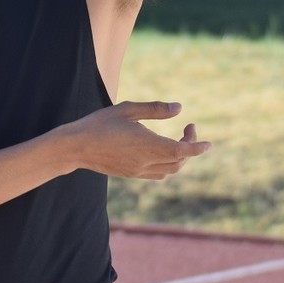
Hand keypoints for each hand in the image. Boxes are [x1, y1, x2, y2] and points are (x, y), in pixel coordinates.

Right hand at [56, 100, 211, 179]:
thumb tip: (179, 108)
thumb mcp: (128, 109)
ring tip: (179, 139)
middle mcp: (145, 162)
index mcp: (147, 145)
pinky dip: (168, 164)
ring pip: (169, 170)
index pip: (182, 150)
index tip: (208, 143)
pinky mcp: (130, 174)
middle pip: (179, 161)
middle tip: (188, 127)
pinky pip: (157, 173)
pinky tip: (163, 150)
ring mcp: (137, 171)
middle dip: (190, 146)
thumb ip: (155, 109)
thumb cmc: (100, 123)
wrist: (76, 147)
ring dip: (180, 158)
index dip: (197, 147)